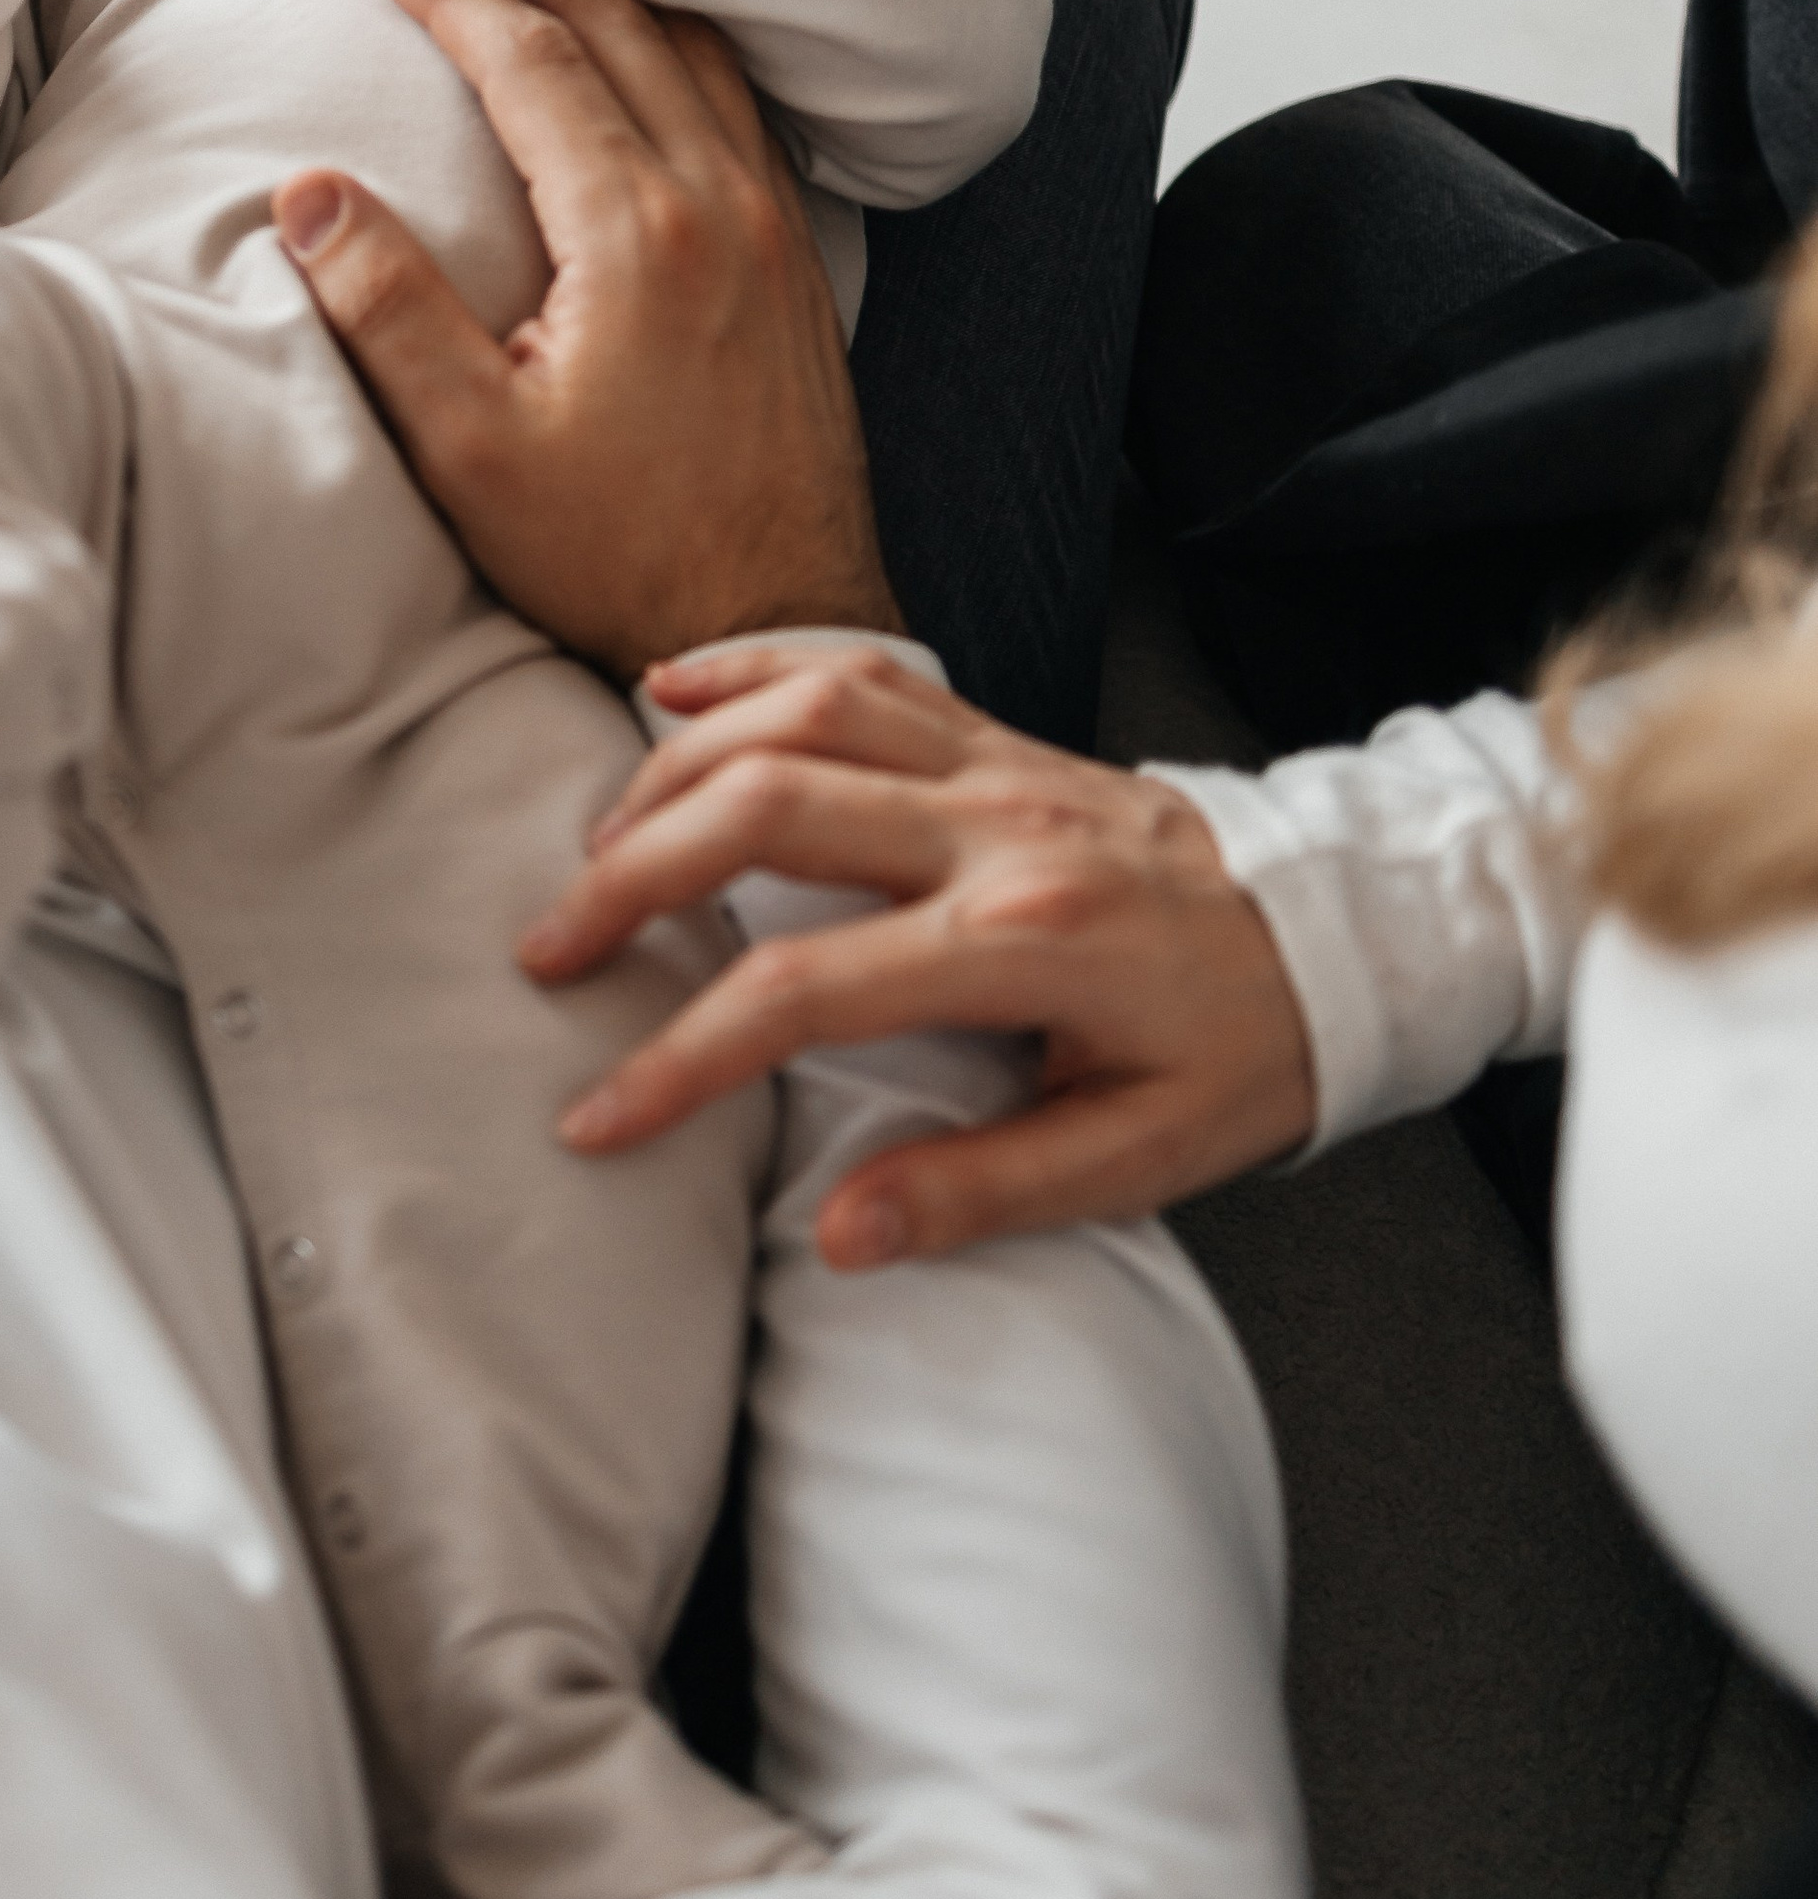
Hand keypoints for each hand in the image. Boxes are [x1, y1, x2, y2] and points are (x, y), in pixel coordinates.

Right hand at [276, 0, 899, 676]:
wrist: (777, 619)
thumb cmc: (616, 552)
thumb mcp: (470, 449)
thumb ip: (387, 310)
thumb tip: (307, 191)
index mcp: (633, 230)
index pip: (530, 57)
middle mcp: (718, 200)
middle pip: (616, 22)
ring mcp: (772, 221)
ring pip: (690, 47)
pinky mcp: (797, 253)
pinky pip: (736, 100)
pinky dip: (675, 40)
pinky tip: (640, 41)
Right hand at [517, 638, 1316, 1264]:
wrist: (1349, 928)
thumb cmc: (1247, 1050)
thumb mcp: (1145, 1155)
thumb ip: (988, 1190)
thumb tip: (841, 1233)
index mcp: (1027, 942)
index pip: (805, 992)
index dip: (682, 1059)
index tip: (596, 1118)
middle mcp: (998, 828)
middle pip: (768, 809)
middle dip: (632, 875)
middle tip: (549, 949)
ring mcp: (998, 762)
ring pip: (802, 714)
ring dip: (676, 766)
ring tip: (597, 845)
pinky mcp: (999, 731)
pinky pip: (862, 668)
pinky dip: (757, 665)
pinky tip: (673, 687)